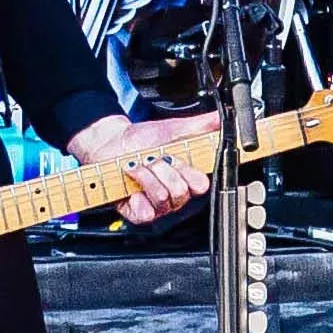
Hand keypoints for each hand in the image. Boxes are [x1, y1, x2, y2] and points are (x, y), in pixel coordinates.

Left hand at [64, 112, 219, 224]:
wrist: (110, 144)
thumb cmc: (142, 139)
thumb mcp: (172, 128)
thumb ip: (200, 125)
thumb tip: (222, 118)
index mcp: (186, 177)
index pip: (201, 184)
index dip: (187, 170)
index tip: (172, 155)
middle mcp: (175, 194)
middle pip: (181, 192)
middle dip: (162, 169)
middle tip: (150, 158)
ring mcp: (158, 205)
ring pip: (163, 198)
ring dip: (146, 176)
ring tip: (135, 165)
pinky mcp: (138, 212)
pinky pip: (146, 213)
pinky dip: (136, 196)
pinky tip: (130, 184)